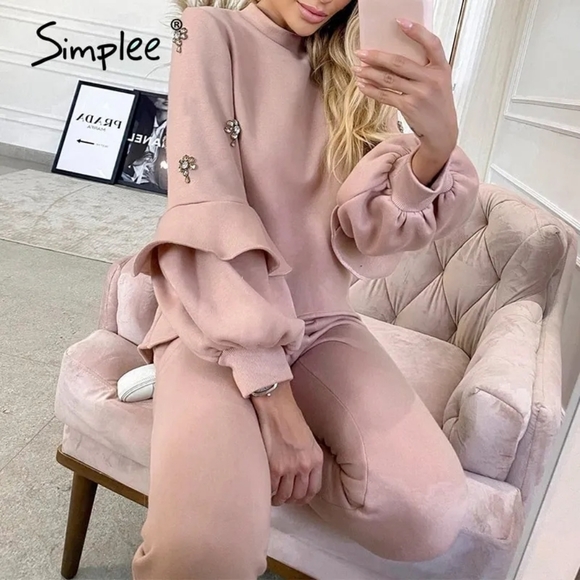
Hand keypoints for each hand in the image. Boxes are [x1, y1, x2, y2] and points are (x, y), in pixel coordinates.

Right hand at [252, 381, 322, 506]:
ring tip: (271, 494)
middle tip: (281, 496)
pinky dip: (267, 491)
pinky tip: (263, 486)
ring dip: (277, 498)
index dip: (303, 498)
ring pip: (284, 496)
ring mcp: (289, 467)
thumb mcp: (307, 438)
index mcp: (316, 458)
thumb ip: (305, 457)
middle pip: (298, 496)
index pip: (313, 489)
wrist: (275, 404)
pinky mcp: (274, 466)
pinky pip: (271, 489)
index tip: (296, 497)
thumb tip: (297, 473)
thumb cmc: (288, 416)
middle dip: (289, 499)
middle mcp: (305, 465)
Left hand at [353, 19, 457, 161]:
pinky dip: (372, 90)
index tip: (400, 21)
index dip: (416, 31)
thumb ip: (425, 68)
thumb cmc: (437, 103)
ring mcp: (419, 94)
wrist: (442, 132)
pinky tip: (362, 85)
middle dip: (377, 57)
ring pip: (389, 79)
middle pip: (399, 62)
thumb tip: (395, 55)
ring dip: (369, 73)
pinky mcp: (408, 107)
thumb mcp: (439, 81)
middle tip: (361, 52)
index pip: (432, 43)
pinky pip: (385, 96)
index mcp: (441, 68)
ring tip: (357, 69)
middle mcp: (431, 79)